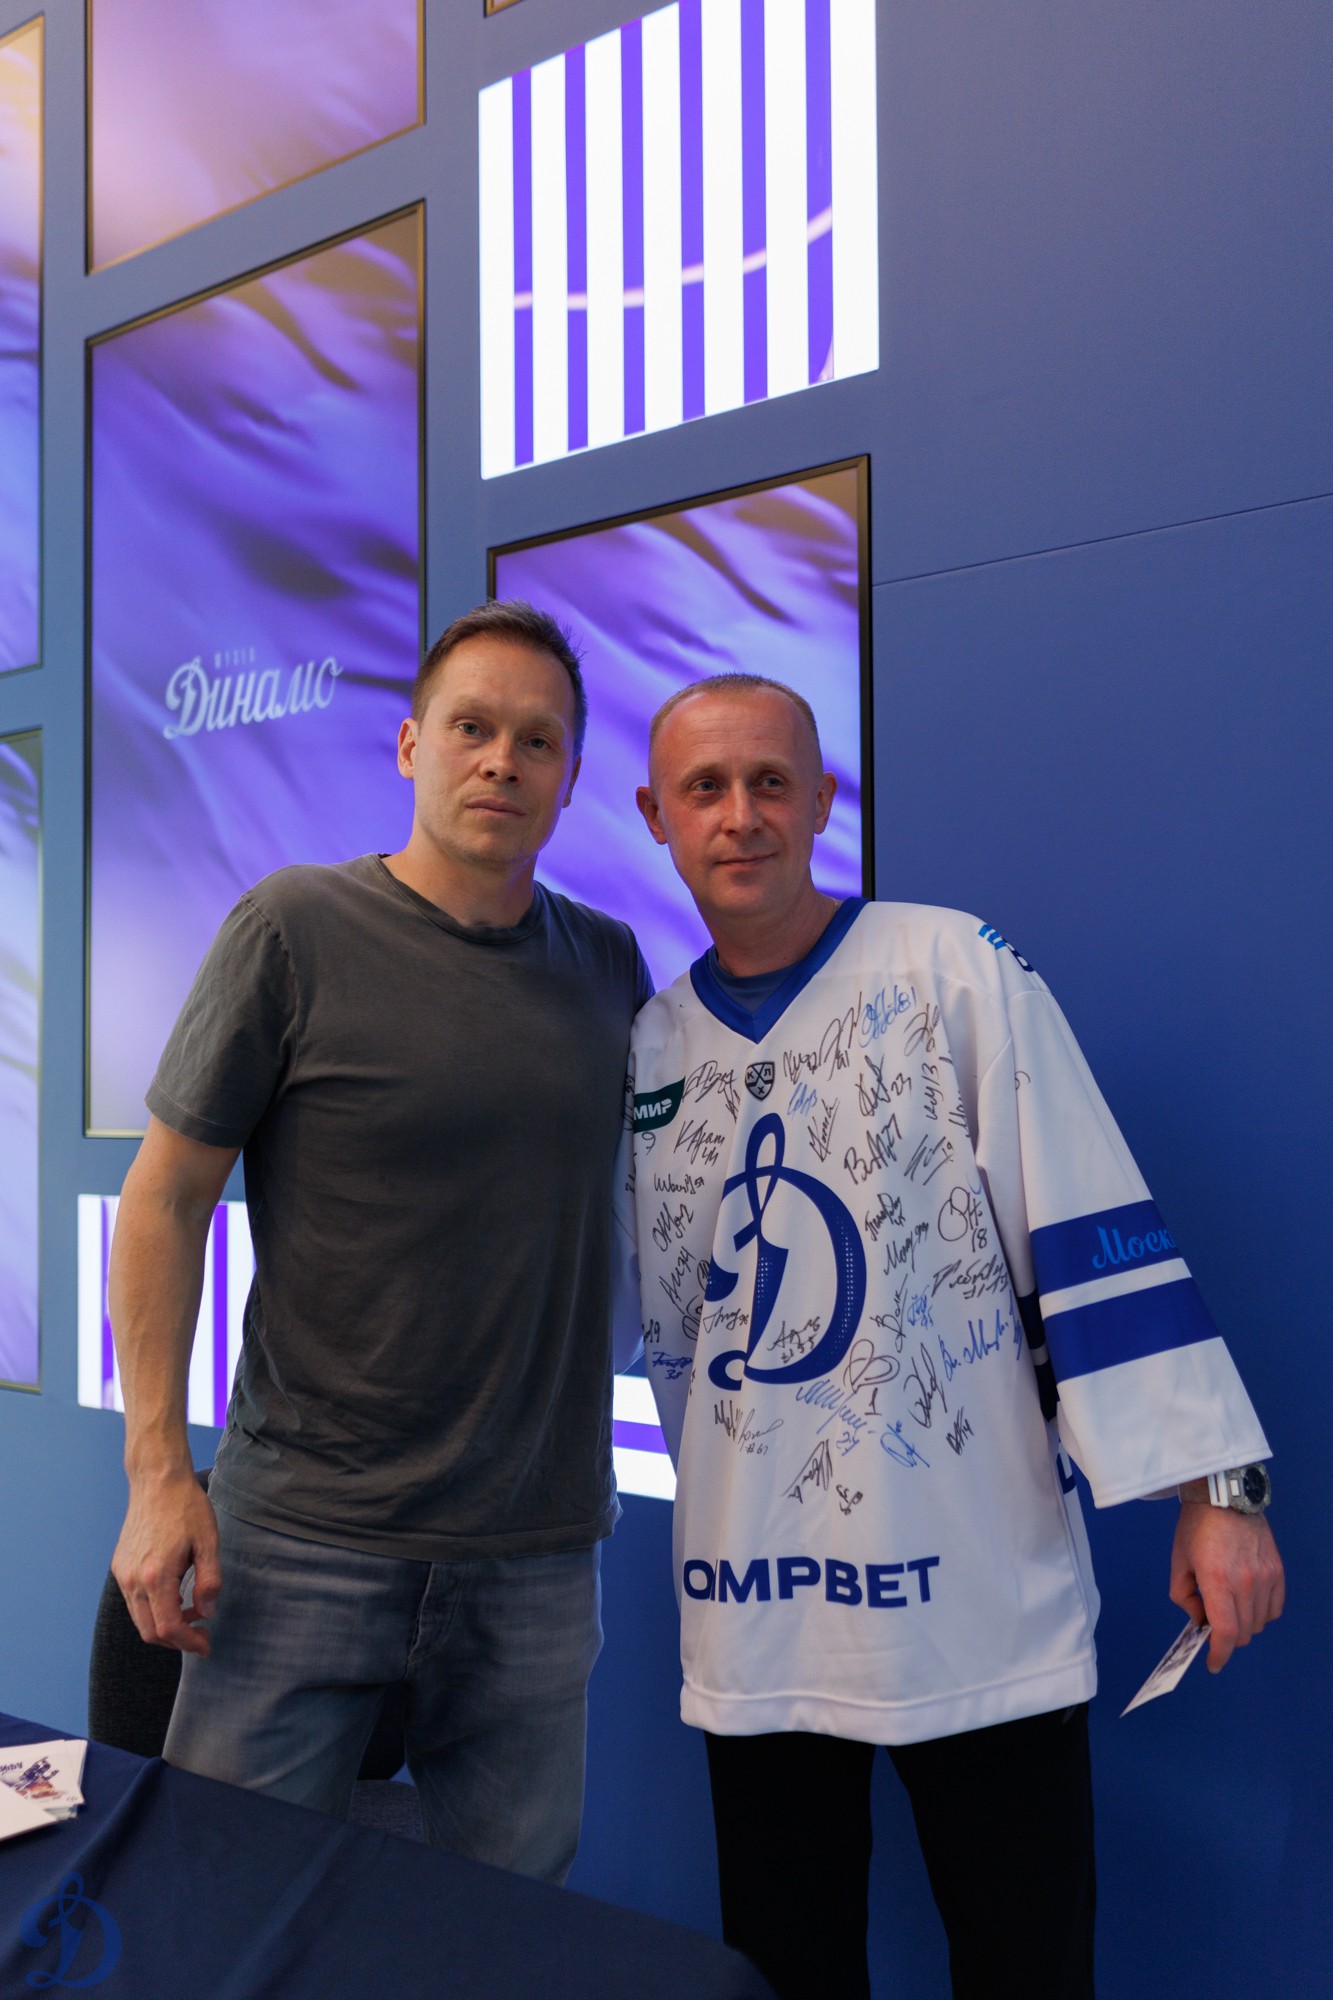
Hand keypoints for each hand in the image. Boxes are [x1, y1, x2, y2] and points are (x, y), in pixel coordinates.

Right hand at [111, 1470, 220, 1655]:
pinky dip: (153, 1609)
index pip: (169, 1628)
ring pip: (140, 1619)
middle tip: (201, 1634)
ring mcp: (123, 1574)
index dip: (189, 1643)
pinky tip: (174, 1596)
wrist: (157, 1481)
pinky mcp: (119, 1566)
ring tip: (192, 1611)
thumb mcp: (208, 1542)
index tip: (207, 1645)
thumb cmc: (187, 1508)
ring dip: (165, 1625)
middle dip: (177, 1640)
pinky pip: (134, 1602)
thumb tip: (207, 1612)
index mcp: (156, 1576)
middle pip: (150, 1632)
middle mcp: (133, 1580)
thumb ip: (209, 1581)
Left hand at [1170, 1501, 1283, 1671]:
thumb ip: (1184, 1597)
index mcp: (1217, 1580)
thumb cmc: (1196, 1527)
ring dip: (1243, 1624)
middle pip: (1242, 1632)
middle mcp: (1245, 1582)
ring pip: (1259, 1623)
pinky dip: (1261, 1613)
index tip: (1213, 1663)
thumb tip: (1199, 1621)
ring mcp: (1265, 1577)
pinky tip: (1247, 1601)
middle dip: (1226, 1637)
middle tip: (1213, 1622)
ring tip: (1228, 1605)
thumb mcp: (1179, 1562)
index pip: (1224, 1632)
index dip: (1219, 1654)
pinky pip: (1274, 1608)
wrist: (1225, 1497)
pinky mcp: (1278, 1570)